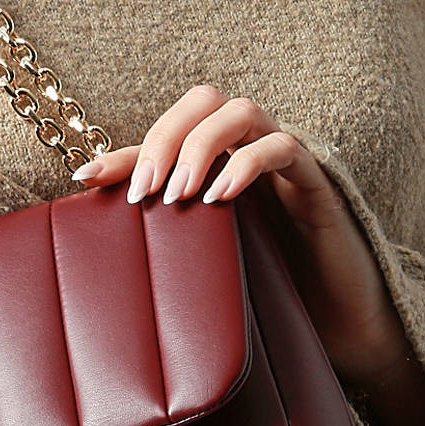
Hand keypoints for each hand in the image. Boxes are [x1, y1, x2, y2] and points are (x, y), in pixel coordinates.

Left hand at [70, 83, 409, 387]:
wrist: (339, 326)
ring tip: (181, 194)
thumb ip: (166, 248)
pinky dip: (248, 163)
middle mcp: (248, 152)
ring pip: (242, 111)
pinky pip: (284, 149)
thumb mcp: (204, 269)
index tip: (85, 179)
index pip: (165, 138)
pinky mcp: (316, 183)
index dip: (123, 152)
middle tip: (146, 190)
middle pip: (204, 100)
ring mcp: (285, 162)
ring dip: (203, 145)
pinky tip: (223, 196)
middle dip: (166, 136)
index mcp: (217, 167)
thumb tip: (101, 257)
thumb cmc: (271, 296)